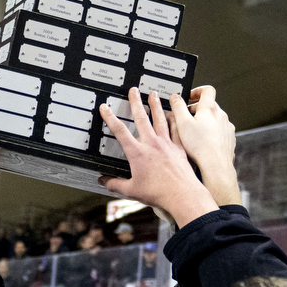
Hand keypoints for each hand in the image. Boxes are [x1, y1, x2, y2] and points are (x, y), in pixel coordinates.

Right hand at [99, 88, 217, 226]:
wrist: (182, 195)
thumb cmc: (158, 193)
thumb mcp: (131, 190)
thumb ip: (115, 184)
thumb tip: (104, 182)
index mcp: (137, 153)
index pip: (120, 131)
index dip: (110, 117)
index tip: (105, 108)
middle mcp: (152, 144)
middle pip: (142, 118)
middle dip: (136, 102)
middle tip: (133, 90)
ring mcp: (167, 144)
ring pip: (160, 119)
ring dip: (156, 105)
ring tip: (153, 94)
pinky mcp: (179, 148)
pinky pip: (176, 129)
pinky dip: (174, 120)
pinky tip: (174, 113)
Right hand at [173, 86, 240, 206]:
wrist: (216, 165)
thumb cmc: (200, 146)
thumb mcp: (182, 123)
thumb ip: (177, 107)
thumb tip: (175, 97)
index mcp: (209, 109)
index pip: (207, 90)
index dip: (197, 91)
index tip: (190, 97)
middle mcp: (221, 116)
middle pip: (209, 105)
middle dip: (197, 110)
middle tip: (186, 119)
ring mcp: (227, 127)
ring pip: (214, 119)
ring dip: (204, 122)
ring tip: (193, 133)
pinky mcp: (229, 139)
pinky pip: (219, 131)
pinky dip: (211, 133)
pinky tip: (203, 143)